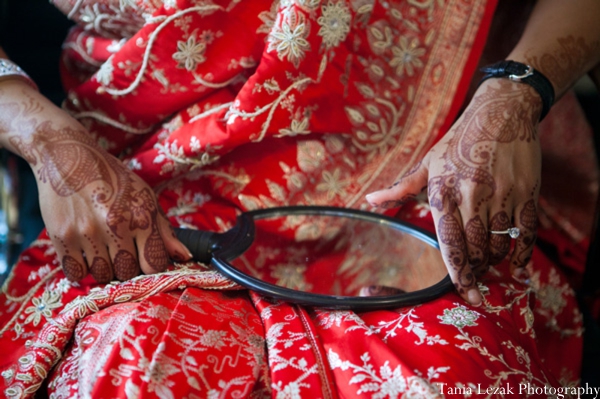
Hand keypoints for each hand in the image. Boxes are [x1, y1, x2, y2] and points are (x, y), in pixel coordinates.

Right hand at [10, 117, 191, 282]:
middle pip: (127, 272)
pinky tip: (85, 252)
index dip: (149, 266)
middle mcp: (116, 225)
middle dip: (126, 267)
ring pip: (102, 275)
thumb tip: (185, 257)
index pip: (153, 265)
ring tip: (102, 249)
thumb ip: (164, 231)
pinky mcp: (62, 236)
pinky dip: (82, 268)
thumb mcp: (145, 197)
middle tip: (120, 251)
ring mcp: (87, 232)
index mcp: (141, 216)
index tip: (143, 259)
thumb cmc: (113, 179)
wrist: (68, 156)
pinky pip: (77, 272)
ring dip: (104, 268)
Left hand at [366, 79, 541, 304]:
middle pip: (475, 250)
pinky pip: (527, 234)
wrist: (502, 113)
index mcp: (444, 191)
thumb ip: (401, 188)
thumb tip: (370, 201)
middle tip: (475, 284)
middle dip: (475, 272)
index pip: (450, 244)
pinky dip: (522, 254)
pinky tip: (517, 265)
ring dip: (493, 261)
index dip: (457, 273)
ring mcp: (502, 194)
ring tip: (488, 264)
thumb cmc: (459, 140)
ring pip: (499, 244)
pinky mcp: (527, 191)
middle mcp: (472, 196)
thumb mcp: (427, 162)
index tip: (463, 292)